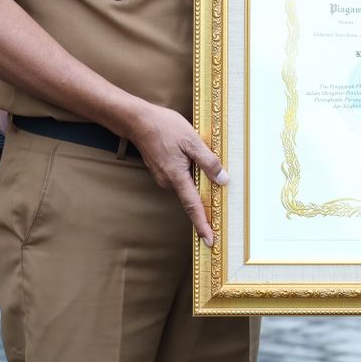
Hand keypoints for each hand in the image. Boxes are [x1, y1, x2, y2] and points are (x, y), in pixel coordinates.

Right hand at [126, 101, 228, 244]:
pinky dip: (189, 173)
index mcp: (176, 177)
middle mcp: (168, 181)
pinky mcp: (161, 170)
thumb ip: (208, 161)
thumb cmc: (164, 127)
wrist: (137, 120)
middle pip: (191, 195)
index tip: (210, 241)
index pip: (193, 206)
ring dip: (196, 180)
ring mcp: (162, 176)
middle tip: (218, 204)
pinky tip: (191, 159)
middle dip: (203, 199)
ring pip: (186, 184)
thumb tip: (222, 180)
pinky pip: (179, 177)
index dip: (202, 224)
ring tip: (202, 167)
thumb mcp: (191, 140)